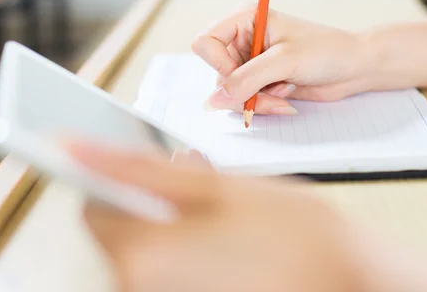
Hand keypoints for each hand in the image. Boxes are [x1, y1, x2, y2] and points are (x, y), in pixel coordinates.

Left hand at [69, 142, 369, 291]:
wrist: (348, 282)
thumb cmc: (294, 235)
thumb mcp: (217, 186)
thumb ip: (140, 168)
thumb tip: (77, 148)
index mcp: (142, 258)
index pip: (95, 205)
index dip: (124, 178)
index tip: (152, 168)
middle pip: (122, 231)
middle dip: (155, 204)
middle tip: (208, 194)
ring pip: (149, 251)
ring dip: (176, 228)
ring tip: (228, 223)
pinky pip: (171, 274)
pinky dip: (190, 254)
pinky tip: (231, 246)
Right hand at [192, 6, 371, 114]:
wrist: (354, 67)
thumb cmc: (326, 51)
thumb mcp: (284, 61)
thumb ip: (246, 80)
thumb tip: (214, 100)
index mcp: (244, 19)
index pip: (205, 43)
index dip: (219, 65)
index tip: (244, 75)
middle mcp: (243, 39)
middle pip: (217, 74)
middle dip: (243, 90)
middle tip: (271, 93)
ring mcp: (251, 62)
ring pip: (230, 92)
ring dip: (255, 101)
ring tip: (283, 95)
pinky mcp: (261, 81)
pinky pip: (245, 101)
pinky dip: (263, 105)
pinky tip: (285, 97)